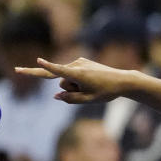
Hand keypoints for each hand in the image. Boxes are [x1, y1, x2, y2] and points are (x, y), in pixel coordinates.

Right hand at [15, 57, 133, 103]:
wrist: (122, 80)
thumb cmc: (106, 92)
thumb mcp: (89, 100)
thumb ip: (71, 99)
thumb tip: (56, 96)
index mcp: (79, 74)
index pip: (59, 71)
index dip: (47, 67)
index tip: (38, 60)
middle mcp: (77, 65)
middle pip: (62, 82)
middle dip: (69, 90)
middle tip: (87, 91)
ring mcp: (79, 61)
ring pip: (67, 78)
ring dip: (75, 85)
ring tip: (92, 86)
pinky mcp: (81, 61)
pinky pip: (72, 74)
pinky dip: (78, 80)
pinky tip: (92, 82)